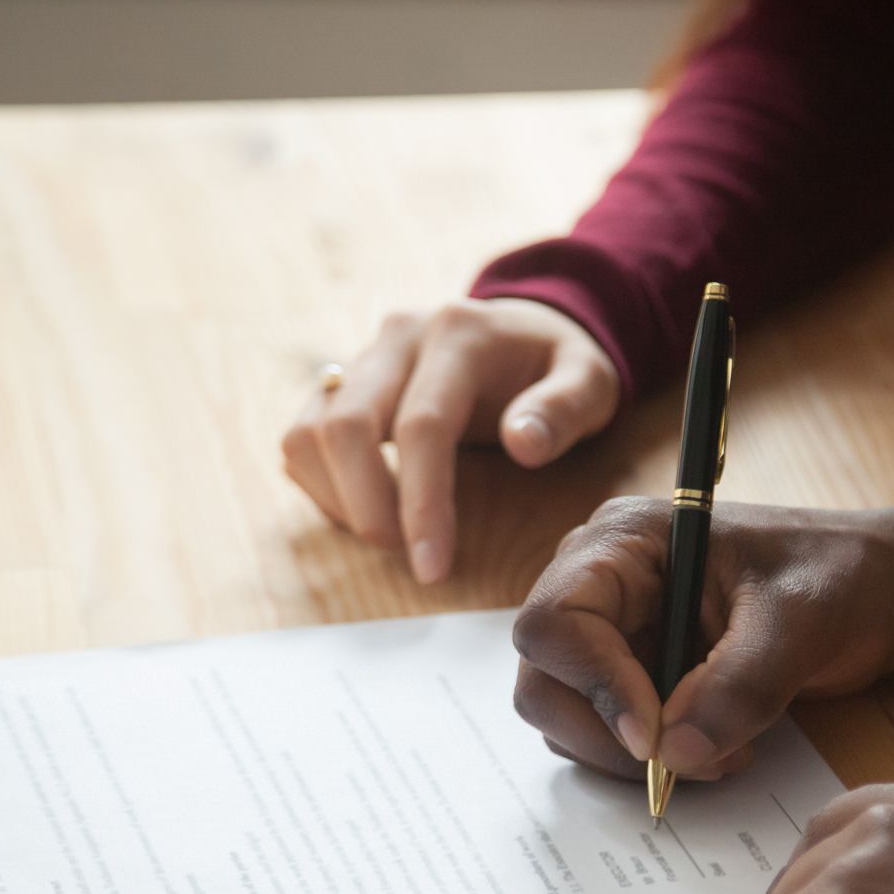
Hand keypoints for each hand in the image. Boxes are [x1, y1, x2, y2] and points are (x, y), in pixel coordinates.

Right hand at [282, 298, 619, 581]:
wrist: (525, 327)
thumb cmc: (559, 365)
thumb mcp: (590, 380)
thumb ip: (564, 408)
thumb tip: (522, 444)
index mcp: (459, 335)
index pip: (422, 425)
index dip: (421, 502)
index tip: (432, 567)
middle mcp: (398, 337)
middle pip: (345, 424)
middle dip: (365, 506)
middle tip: (405, 555)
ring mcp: (363, 356)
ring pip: (309, 431)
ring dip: (336, 497)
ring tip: (388, 535)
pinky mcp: (342, 382)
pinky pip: (303, 437)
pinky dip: (322, 484)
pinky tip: (366, 511)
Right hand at [511, 497, 893, 777]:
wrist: (879, 592)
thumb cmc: (842, 575)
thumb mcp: (801, 622)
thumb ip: (740, 685)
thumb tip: (675, 753)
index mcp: (626, 542)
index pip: (555, 621)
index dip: (592, 685)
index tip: (653, 736)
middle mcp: (604, 585)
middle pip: (546, 680)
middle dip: (610, 735)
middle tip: (690, 762)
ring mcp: (616, 634)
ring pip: (570, 718)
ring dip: (635, 757)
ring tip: (724, 752)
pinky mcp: (637, 676)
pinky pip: (609, 735)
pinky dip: (653, 760)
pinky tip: (719, 749)